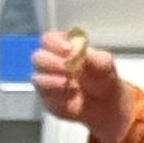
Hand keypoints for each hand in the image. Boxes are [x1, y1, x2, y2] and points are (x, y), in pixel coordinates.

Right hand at [29, 25, 131, 142]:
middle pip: (38, 57)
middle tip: (68, 70)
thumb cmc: (102, 76)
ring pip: (37, 78)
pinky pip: (44, 97)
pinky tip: (72, 95)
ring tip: (74, 87)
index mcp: (62, 47)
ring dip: (53, 82)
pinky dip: (59, 96)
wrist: (105, 103)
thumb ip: (92, 57)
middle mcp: (50, 62)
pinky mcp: (47, 98)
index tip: (68, 50)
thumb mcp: (104, 64)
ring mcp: (46, 81)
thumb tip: (77, 51)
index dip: (55, 43)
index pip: (48, 39)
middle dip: (52, 63)